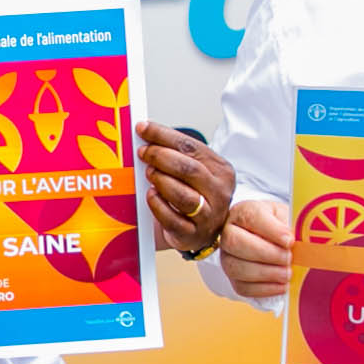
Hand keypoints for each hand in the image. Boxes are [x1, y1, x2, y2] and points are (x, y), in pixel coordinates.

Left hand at [138, 121, 235, 253]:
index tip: (142, 128)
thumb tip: (146, 134)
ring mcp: (208, 215)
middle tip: (143, 152)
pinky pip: (172, 219)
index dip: (164, 136)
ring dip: (161, 180)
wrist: (199, 232)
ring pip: (183, 196)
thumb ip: (177, 154)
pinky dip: (158, 205)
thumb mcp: (194, 172)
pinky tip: (151, 195)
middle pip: (189, 169)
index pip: (191, 147)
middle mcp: (219, 192)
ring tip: (149, 174)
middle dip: (161, 157)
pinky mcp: (192, 234)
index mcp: (221, 170)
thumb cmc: (194, 195)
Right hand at [218, 200, 292, 299]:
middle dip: (265, 253)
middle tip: (288, 258)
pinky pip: (241, 287)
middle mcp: (229, 232)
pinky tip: (281, 286)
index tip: (289, 240)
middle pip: (235, 243)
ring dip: (265, 273)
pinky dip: (263, 289)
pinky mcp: (232, 277)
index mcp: (243, 212)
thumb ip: (290, 224)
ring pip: (235, 267)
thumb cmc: (280, 225)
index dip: (270, 230)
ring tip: (287, 274)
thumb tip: (298, 241)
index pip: (250, 217)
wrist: (274, 239)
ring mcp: (227, 256)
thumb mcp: (287, 216)